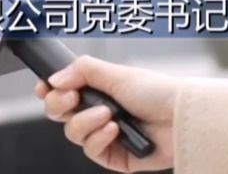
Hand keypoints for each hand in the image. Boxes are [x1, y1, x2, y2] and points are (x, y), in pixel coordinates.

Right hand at [34, 56, 178, 171]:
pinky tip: (114, 129)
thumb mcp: (115, 72)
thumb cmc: (157, 92)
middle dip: (61, 105)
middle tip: (74, 98)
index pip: (61, 90)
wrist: (182, 117)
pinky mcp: (114, 156)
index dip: (49, 90)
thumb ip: (81, 70)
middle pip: (59, 113)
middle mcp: (97, 111)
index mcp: (96, 88)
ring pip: (73, 133)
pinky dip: (99, 139)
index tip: (45, 87)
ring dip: (87, 122)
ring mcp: (105, 134)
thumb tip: (54, 79)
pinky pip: (91, 152)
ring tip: (108, 114)